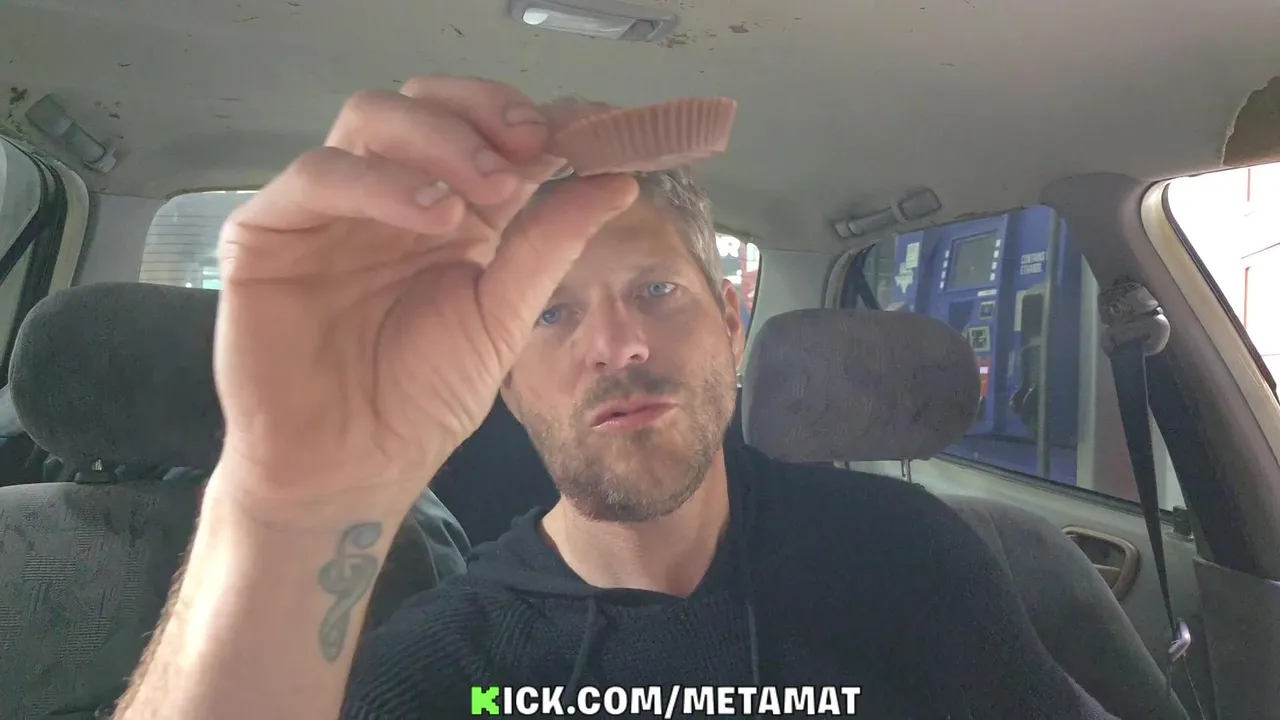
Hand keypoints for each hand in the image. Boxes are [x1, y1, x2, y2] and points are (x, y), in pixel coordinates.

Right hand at [211, 76, 638, 508]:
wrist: (352, 467)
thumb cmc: (421, 399)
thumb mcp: (503, 316)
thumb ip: (549, 243)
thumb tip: (616, 180)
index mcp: (448, 211)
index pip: (481, 129)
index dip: (527, 118)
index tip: (579, 133)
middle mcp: (387, 196)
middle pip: (424, 102)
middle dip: (484, 115)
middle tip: (529, 151)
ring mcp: (328, 207)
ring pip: (371, 117)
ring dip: (440, 140)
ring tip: (488, 191)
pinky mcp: (268, 230)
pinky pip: (316, 174)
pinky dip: (380, 182)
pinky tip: (433, 218)